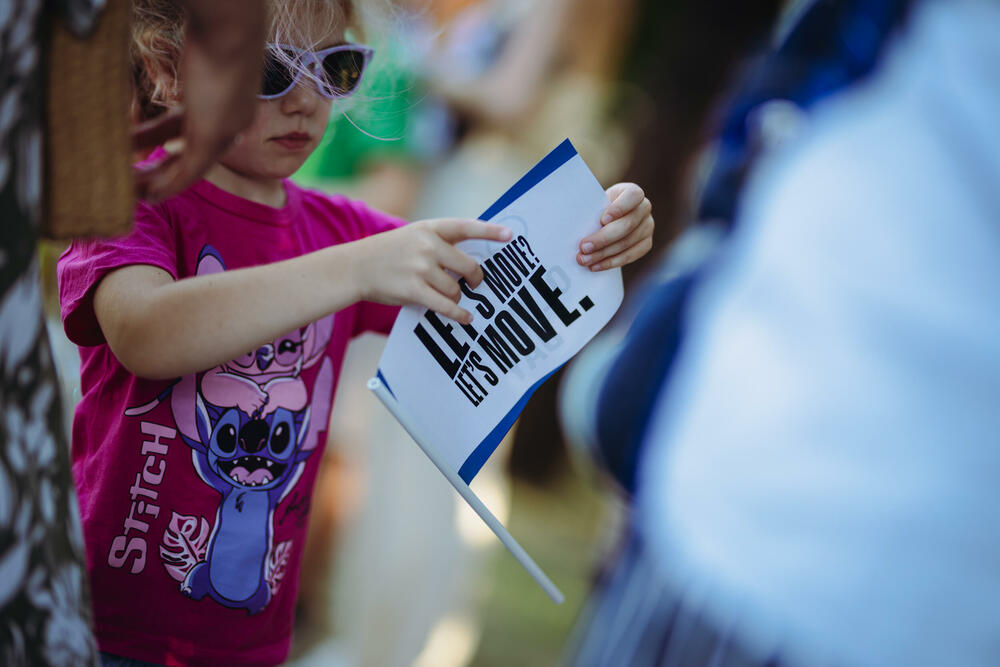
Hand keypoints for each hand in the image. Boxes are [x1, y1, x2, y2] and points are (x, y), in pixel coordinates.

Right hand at [134, 0, 265, 201]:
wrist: (232, 24)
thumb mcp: (208, 52)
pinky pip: (188, 170)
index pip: (198, 131)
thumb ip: (199, 63)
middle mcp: (234, 123)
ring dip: (160, 181)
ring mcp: (225, 131)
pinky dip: (168, 183)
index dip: (171, 143)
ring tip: (134, 190)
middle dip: (164, 168)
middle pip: (194, 155)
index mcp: (233, 104)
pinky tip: (147, 192)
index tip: (148, 149)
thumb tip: (187, 50)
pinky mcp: (212, 135)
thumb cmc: (220, 27)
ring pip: (190, 169)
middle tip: (138, 178)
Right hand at [353, 219, 512, 323]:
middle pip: (469, 266)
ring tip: (450, 298)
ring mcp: (421, 268)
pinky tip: (466, 317)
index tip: (510, 236)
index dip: (489, 231)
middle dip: (476, 279)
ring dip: (457, 297)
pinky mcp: (414, 290)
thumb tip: (469, 264)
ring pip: (456, 289)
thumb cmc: (390, 253)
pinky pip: (446, 306)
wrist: (356, 266)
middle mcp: (428, 246)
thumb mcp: (414, 235)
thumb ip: (440, 243)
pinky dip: (459, 314)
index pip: (466, 227)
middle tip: (476, 284)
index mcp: (430, 228)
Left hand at [577, 183, 653, 270]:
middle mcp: (644, 208)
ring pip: (627, 243)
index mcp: (633, 192)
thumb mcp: (595, 203)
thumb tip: (576, 226)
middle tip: (583, 247)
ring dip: (603, 254)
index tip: (602, 220)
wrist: (605, 218)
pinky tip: (596, 266)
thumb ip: (592, 210)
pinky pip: (630, 256)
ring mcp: (648, 227)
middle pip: (627, 225)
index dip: (619, 208)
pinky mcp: (646, 244)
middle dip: (603, 238)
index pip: (633, 196)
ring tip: (584, 260)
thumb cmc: (598, 208)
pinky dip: (611, 262)